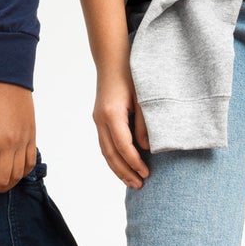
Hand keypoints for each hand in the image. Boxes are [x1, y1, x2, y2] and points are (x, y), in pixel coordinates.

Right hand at [92, 65, 150, 187]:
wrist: (112, 61)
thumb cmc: (131, 76)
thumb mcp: (143, 98)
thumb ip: (144, 124)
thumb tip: (146, 148)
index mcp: (112, 114)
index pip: (123, 146)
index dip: (134, 162)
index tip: (146, 173)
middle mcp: (100, 119)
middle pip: (110, 153)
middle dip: (125, 172)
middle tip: (140, 185)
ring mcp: (98, 120)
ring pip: (105, 151)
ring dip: (118, 169)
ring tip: (132, 182)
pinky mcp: (100, 120)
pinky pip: (105, 144)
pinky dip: (113, 158)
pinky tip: (123, 167)